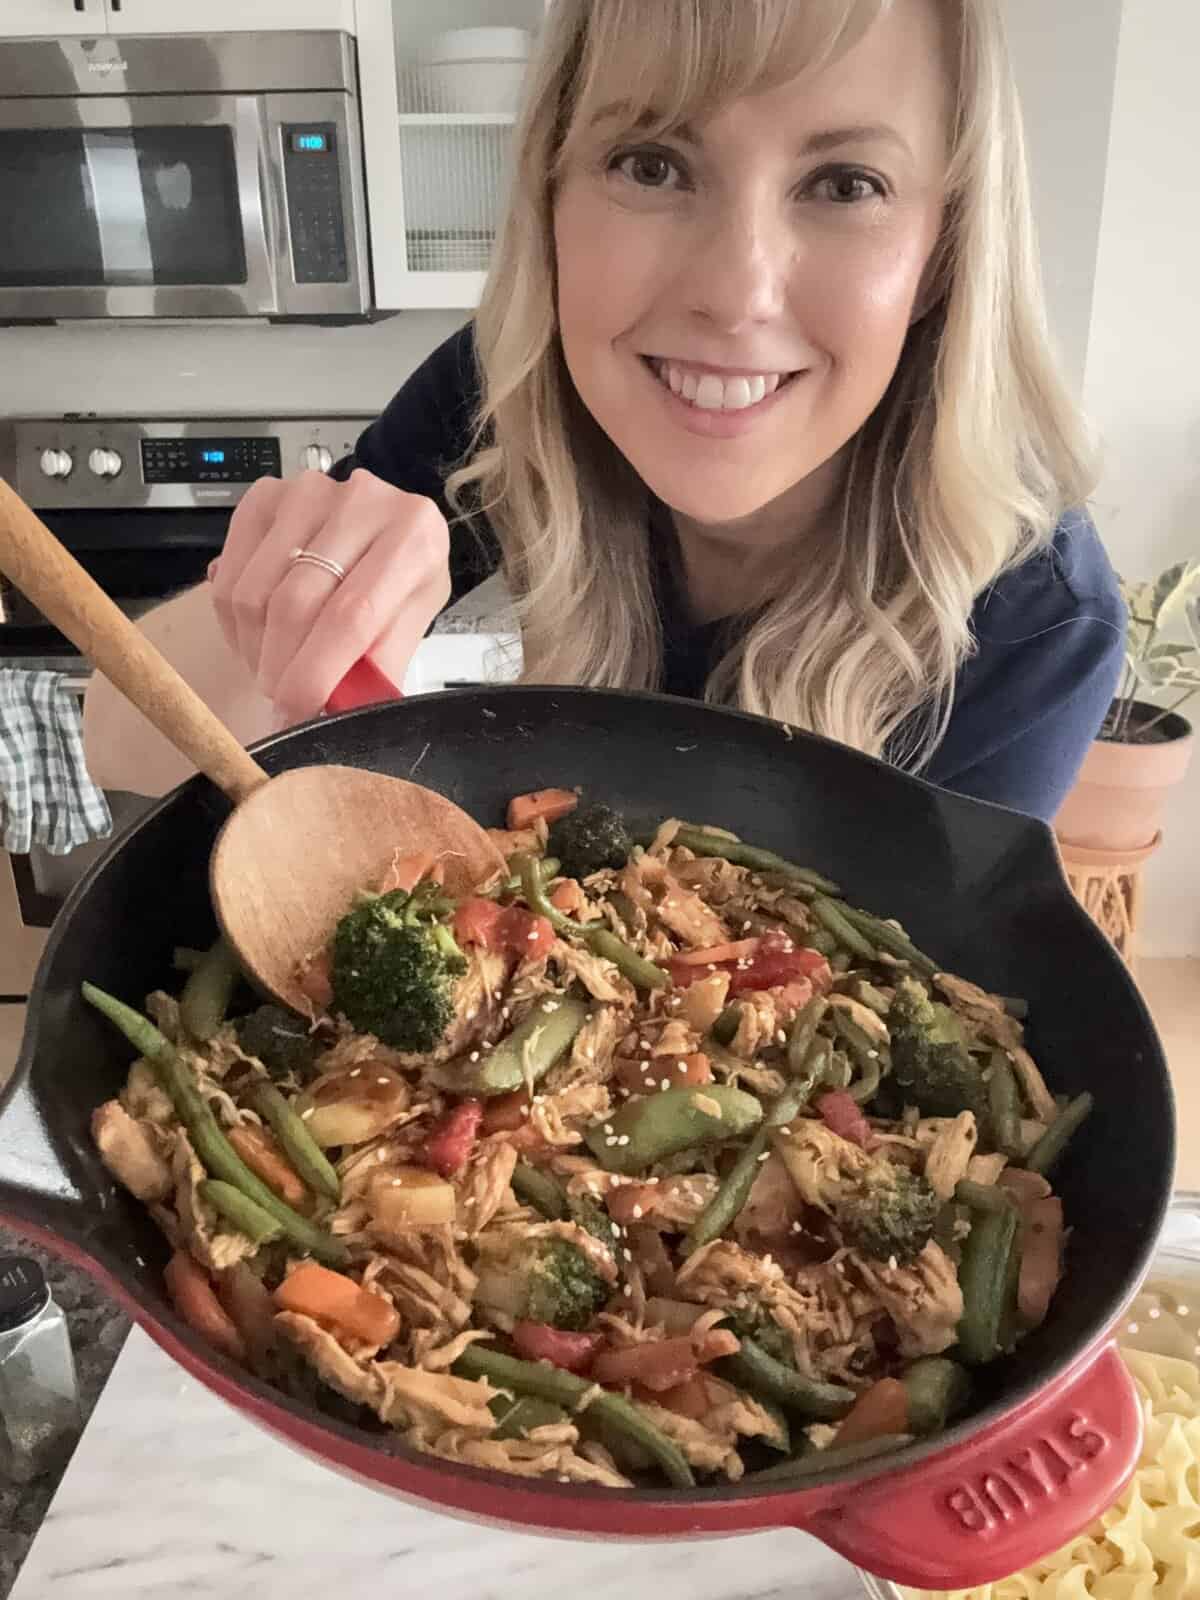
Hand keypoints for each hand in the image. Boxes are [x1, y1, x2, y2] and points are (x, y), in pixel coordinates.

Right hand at [208, 468, 450, 722]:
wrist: (385, 529)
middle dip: (280, 668)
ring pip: (255, 594)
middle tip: (282, 700)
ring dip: (255, 649)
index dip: (317, 670)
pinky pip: (229, 577)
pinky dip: (234, 623)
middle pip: (295, 604)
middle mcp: (363, 500)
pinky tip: (257, 639)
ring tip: (274, 668)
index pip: (353, 614)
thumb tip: (335, 714)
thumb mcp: (409, 622)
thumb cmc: (401, 580)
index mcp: (414, 536)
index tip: (296, 709)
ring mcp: (307, 492)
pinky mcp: (264, 495)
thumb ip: (378, 666)